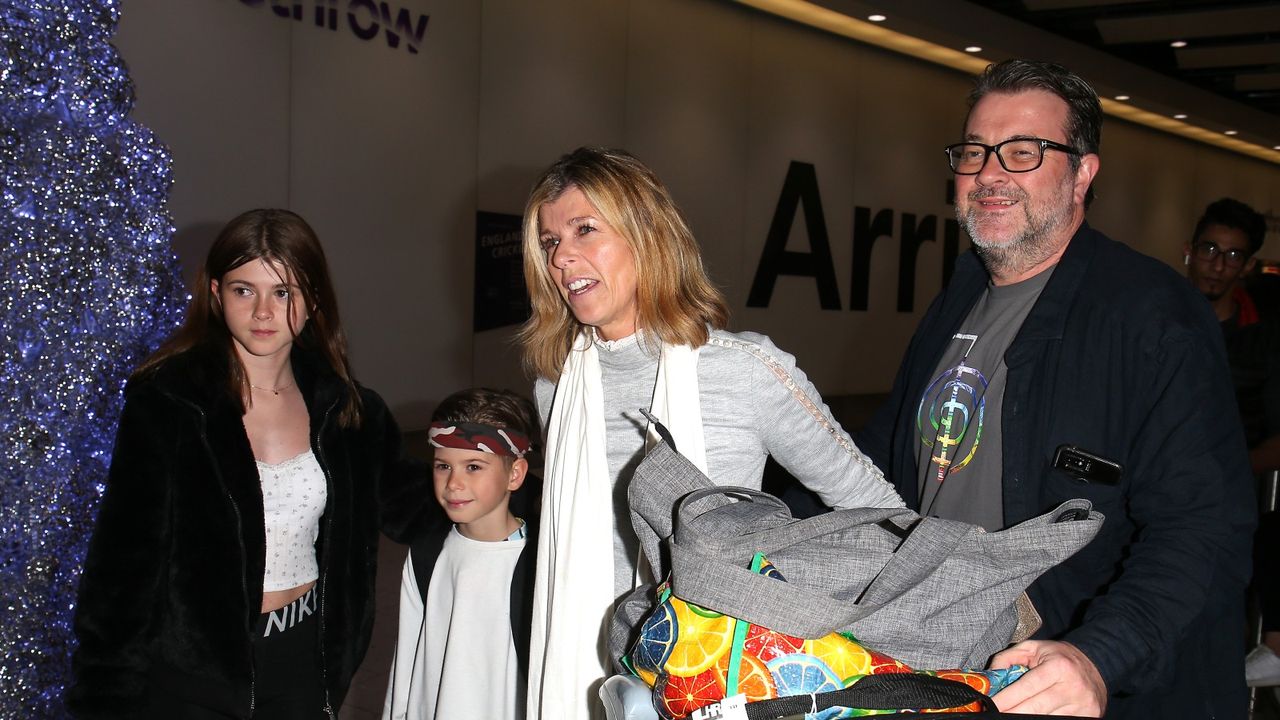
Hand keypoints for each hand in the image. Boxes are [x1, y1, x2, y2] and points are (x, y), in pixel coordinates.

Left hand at [990, 640, 1106, 716]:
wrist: (1097, 664)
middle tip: (994, 713)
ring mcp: (1082, 706)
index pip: (1026, 687)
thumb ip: (1008, 657)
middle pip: (1035, 708)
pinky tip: (1030, 716)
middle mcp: (1072, 687)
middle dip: (1011, 712)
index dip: (1005, 699)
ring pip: (1045, 719)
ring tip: (1010, 714)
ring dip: (1024, 718)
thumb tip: (990, 676)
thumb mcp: (1033, 648)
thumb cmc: (1059, 657)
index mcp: (1058, 666)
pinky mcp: (1088, 716)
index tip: (990, 704)